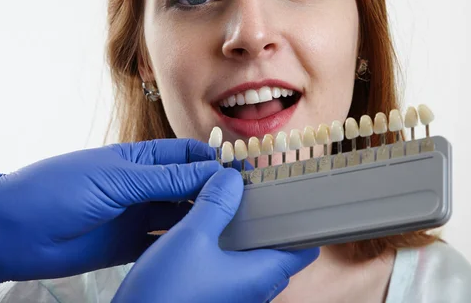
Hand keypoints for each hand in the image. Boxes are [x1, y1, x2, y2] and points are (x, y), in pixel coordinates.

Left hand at [0, 138, 225, 285]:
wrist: (13, 232)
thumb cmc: (58, 190)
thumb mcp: (116, 178)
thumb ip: (165, 179)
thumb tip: (212, 172)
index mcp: (138, 160)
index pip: (186, 155)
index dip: (213, 161)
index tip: (243, 171)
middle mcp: (142, 186)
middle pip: (188, 186)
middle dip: (215, 191)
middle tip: (249, 201)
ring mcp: (137, 216)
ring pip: (180, 215)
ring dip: (204, 218)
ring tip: (236, 224)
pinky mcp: (130, 244)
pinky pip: (164, 242)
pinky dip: (184, 243)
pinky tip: (206, 246)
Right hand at [113, 168, 319, 302]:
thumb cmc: (166, 293)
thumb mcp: (190, 238)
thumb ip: (215, 205)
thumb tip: (232, 178)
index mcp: (261, 275)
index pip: (304, 248)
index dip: (303, 221)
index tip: (293, 195)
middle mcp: (255, 290)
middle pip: (277, 250)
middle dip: (267, 220)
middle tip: (253, 190)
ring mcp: (236, 296)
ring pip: (252, 258)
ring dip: (243, 232)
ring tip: (228, 202)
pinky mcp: (216, 297)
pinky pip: (232, 268)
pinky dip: (227, 246)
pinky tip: (207, 228)